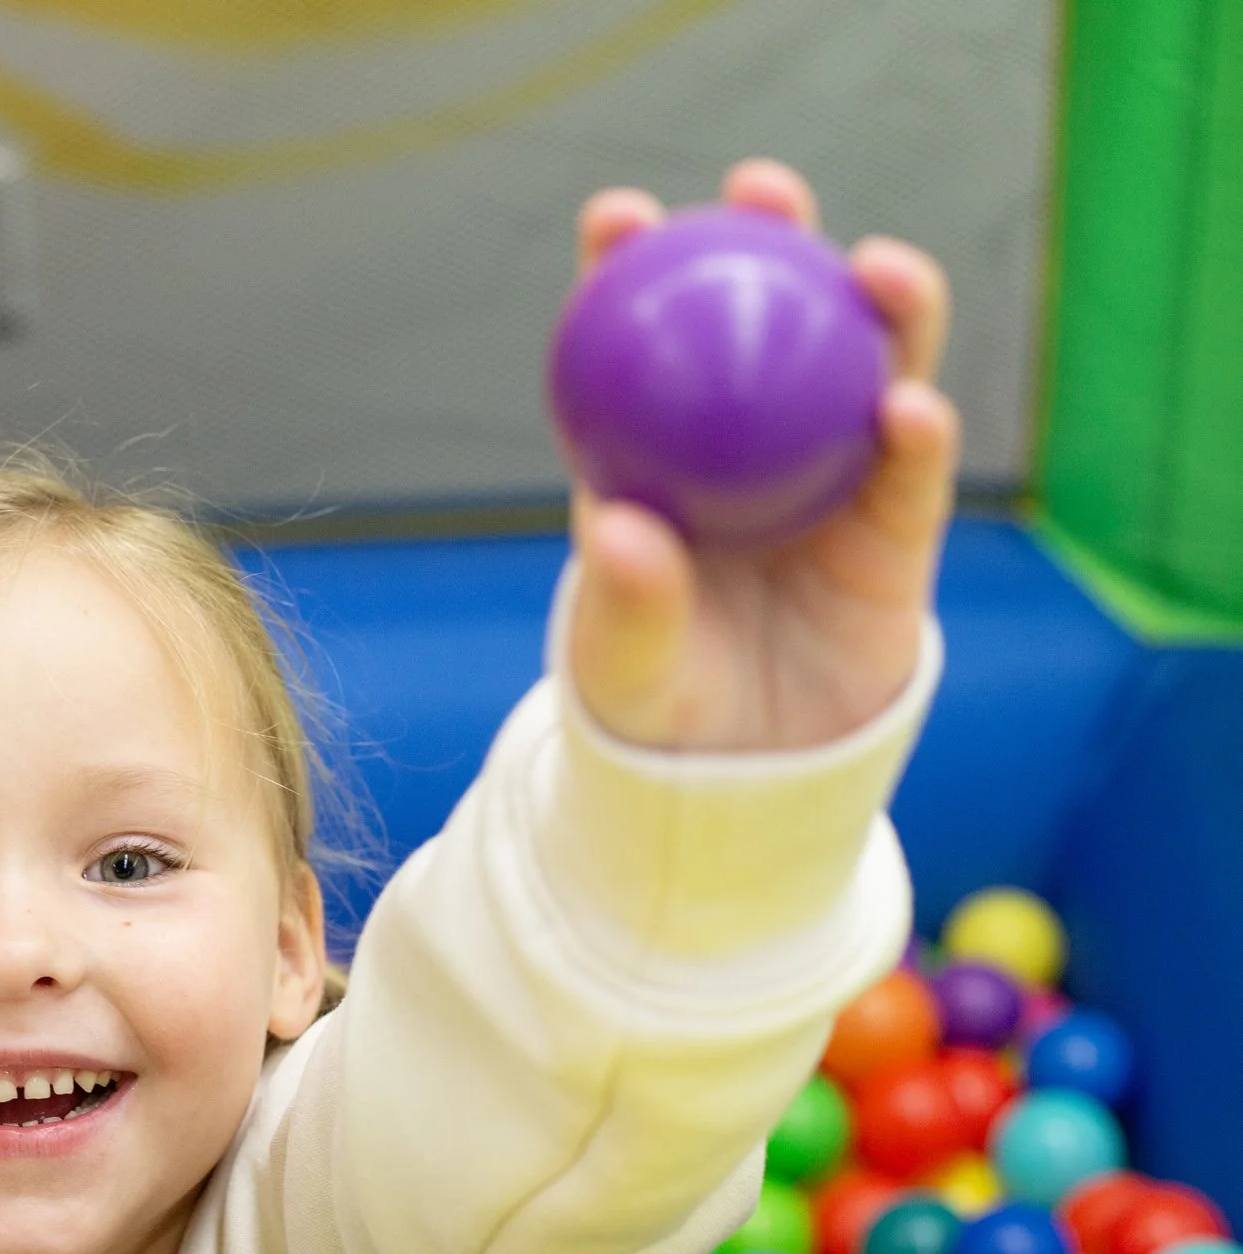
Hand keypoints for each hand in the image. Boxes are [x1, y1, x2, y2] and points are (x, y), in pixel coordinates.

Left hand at [562, 160, 958, 752]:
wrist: (742, 780)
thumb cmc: (656, 710)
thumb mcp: (622, 664)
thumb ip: (626, 603)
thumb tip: (624, 534)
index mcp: (660, 456)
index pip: (640, 344)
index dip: (630, 269)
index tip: (619, 216)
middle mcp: (750, 448)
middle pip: (767, 322)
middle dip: (769, 240)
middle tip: (763, 190)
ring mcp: (831, 480)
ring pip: (862, 370)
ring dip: (879, 310)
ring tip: (877, 270)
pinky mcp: (896, 533)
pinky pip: (910, 472)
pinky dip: (916, 431)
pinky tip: (908, 405)